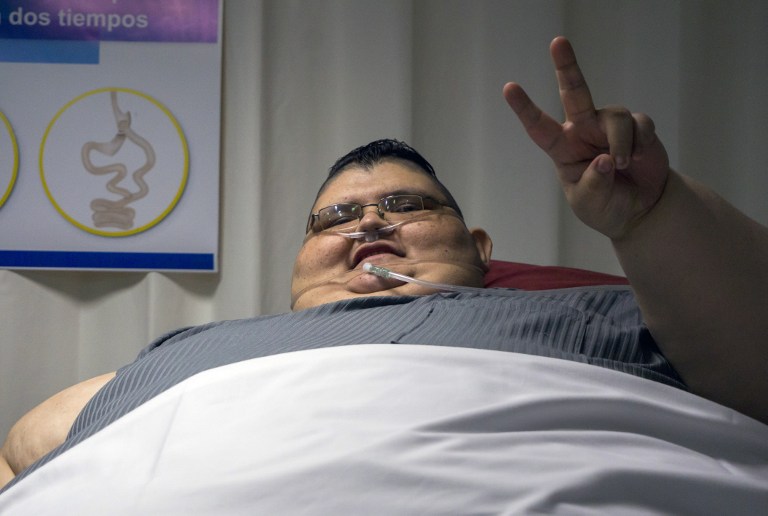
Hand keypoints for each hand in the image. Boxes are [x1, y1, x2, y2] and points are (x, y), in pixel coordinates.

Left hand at [503, 36, 670, 238]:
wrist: (641, 210)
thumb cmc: (606, 206)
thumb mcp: (591, 204)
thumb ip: (594, 185)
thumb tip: (605, 159)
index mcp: (563, 148)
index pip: (540, 127)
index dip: (525, 108)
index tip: (509, 87)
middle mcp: (584, 130)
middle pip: (574, 91)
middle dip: (567, 65)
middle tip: (558, 41)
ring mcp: (609, 126)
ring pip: (615, 116)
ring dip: (620, 142)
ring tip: (623, 164)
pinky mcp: (637, 127)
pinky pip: (639, 123)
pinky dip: (640, 143)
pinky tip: (640, 157)